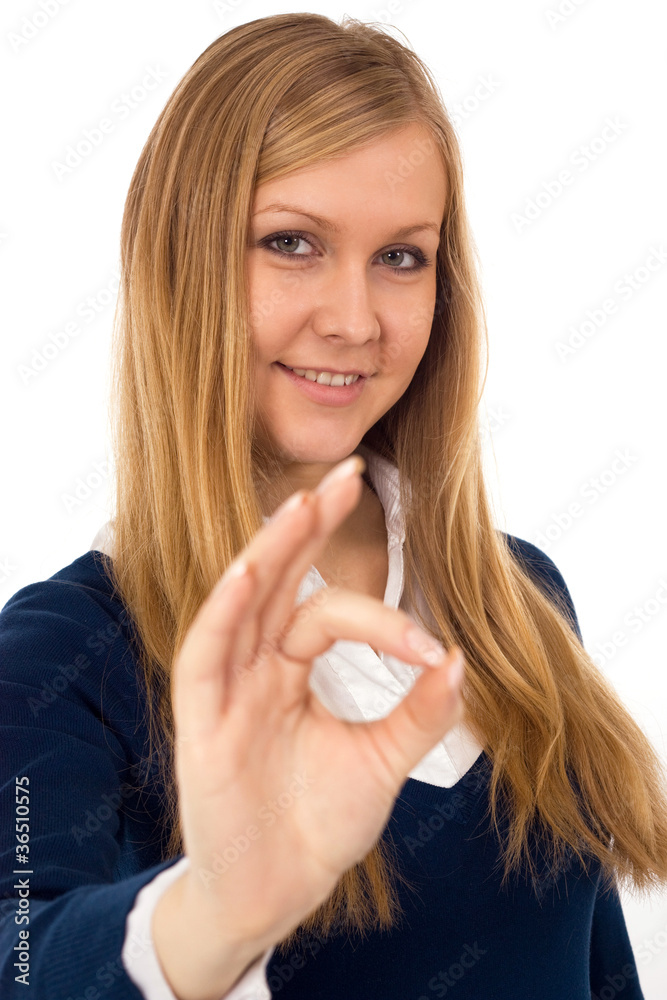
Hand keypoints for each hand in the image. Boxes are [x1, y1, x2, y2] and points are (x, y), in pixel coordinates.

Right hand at [170, 455, 464, 948]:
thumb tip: (460, 655)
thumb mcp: (382, 763)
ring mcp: (225, 689)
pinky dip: (224, 612)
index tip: (434, 649)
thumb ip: (418, 712)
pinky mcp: (200, 719)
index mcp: (289, 670)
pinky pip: (205, 654)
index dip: (383, 621)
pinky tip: (247, 572)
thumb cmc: (316, 825)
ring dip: (270, 550)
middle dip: (310, 525)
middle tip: (346, 472)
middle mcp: (255, 667)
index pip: (327, 612)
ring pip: (242, 602)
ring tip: (304, 501)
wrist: (276, 894)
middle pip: (278, 579)